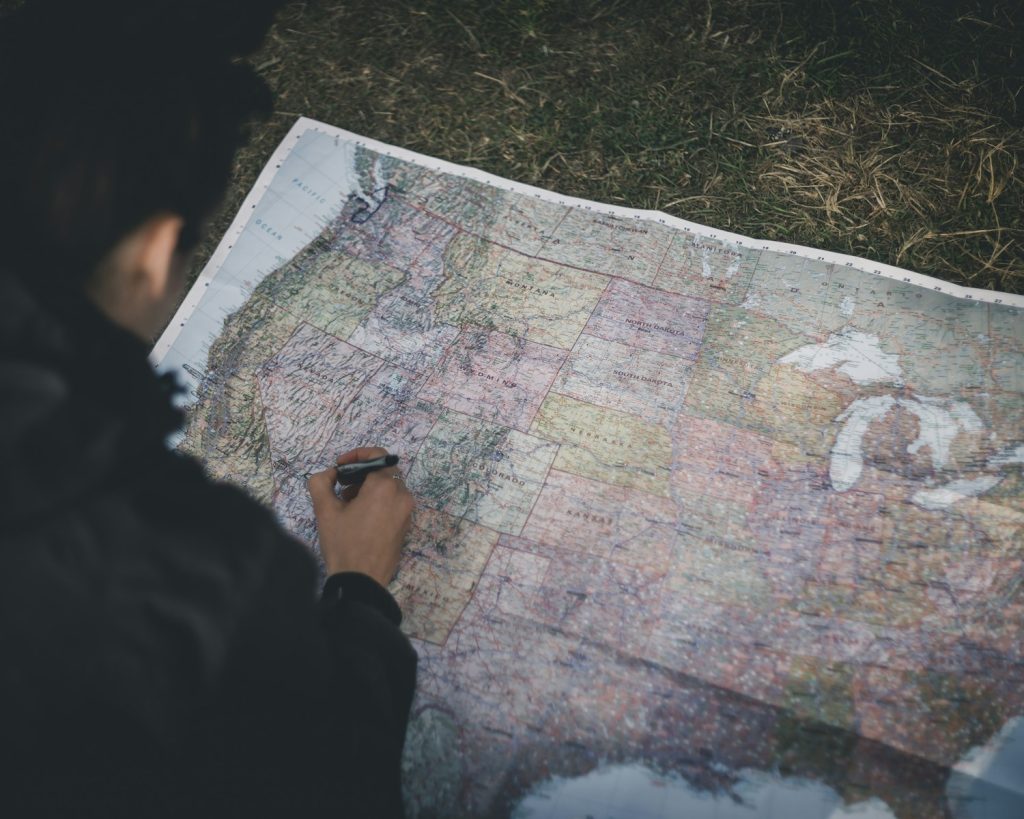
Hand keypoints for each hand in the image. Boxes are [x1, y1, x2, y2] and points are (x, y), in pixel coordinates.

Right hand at [306, 447, 413, 585]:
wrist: (361, 581)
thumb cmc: (343, 544)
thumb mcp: (325, 510)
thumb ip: (322, 482)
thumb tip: (330, 474)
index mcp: (385, 487)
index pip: (377, 455)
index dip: (356, 455)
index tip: (340, 466)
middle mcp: (402, 496)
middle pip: (384, 471)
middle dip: (361, 473)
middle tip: (341, 484)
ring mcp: (407, 512)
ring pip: (389, 487)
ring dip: (368, 487)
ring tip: (347, 502)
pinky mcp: (406, 525)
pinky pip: (394, 502)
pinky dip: (378, 500)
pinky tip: (359, 515)